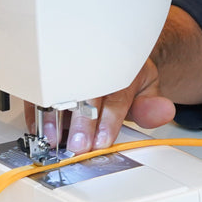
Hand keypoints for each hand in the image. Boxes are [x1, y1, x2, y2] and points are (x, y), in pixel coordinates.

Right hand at [24, 58, 176, 154]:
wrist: (115, 55)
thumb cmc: (127, 78)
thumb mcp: (146, 89)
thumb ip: (151, 107)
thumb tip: (164, 112)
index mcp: (124, 66)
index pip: (116, 94)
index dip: (109, 120)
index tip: (102, 142)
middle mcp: (95, 64)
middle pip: (86, 92)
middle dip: (81, 123)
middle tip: (77, 147)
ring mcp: (71, 66)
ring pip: (58, 90)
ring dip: (53, 119)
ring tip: (53, 142)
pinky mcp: (51, 74)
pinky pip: (40, 90)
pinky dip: (37, 112)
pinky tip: (39, 130)